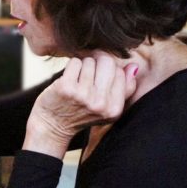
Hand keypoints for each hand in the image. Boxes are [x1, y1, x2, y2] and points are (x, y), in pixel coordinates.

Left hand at [23, 53, 137, 158]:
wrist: (52, 126)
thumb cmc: (79, 113)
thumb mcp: (106, 107)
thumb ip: (124, 88)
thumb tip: (134, 66)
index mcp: (114, 110)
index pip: (120, 72)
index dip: (108, 70)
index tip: (98, 77)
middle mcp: (100, 104)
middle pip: (107, 62)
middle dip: (97, 63)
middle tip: (88, 74)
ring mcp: (83, 96)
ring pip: (89, 61)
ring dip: (83, 66)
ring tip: (77, 80)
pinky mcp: (66, 88)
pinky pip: (75, 62)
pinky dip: (71, 66)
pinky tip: (68, 79)